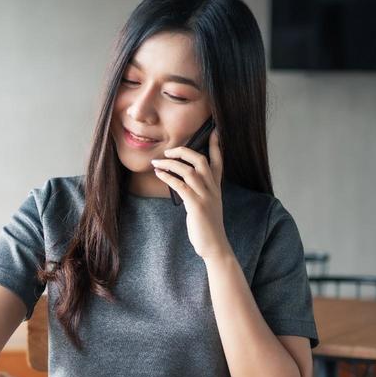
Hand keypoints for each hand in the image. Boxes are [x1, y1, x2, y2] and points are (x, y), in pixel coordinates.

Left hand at [151, 128, 230, 260]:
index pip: (218, 161)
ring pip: (189, 170)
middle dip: (183, 151)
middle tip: (168, 151)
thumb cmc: (208, 227)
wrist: (215, 246)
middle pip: (200, 160)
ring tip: (157, 162)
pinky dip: (168, 177)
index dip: (215, 145)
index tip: (213, 130)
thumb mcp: (208, 205)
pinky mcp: (196, 206)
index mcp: (216, 187)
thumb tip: (183, 183)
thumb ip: (200, 192)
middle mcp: (213, 189)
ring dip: (170, 164)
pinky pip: (181, 185)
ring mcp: (206, 196)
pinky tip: (159, 173)